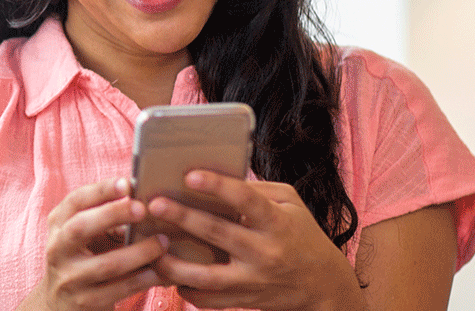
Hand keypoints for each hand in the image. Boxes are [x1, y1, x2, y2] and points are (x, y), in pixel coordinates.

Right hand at [19, 177, 169, 310]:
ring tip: (162, 242)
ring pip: (106, 264)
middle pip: (80, 228)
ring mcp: (69, 278)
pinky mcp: (85, 301)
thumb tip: (145, 203)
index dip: (100, 191)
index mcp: (58, 225)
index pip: (75, 201)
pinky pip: (118, 289)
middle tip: (142, 208)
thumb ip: (107, 219)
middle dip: (112, 215)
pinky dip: (141, 279)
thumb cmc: (84, 258)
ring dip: (139, 252)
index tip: (127, 183)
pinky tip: (158, 271)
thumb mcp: (87, 236)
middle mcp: (57, 249)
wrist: (62, 303)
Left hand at [146, 171, 364, 310]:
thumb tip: (217, 176)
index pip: (246, 200)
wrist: (323, 285)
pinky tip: (167, 274)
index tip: (189, 175)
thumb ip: (257, 190)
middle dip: (183, 218)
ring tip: (151, 249)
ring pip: (207, 276)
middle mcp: (265, 252)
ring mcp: (253, 279)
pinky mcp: (244, 299)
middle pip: (218, 234)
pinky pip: (208, 300)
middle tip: (154, 204)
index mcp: (277, 222)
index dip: (218, 186)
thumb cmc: (301, 235)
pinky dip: (185, 289)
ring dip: (174, 264)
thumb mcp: (291, 204)